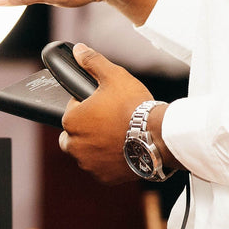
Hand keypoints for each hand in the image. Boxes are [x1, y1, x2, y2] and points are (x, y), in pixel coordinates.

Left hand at [58, 44, 161, 183]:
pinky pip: (101, 168)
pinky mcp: (104, 177)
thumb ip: (92, 62)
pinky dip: (108, 161)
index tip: (104, 104)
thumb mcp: (113, 76)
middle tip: (109, 120)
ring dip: (96, 146)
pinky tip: (123, 149)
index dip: (87, 106)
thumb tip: (78, 50)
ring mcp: (89, 164)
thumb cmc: (133, 106)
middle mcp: (74, 145)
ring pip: (87, 153)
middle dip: (86, 128)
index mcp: (71, 120)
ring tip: (118, 134)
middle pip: (74, 135)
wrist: (157, 136)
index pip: (71, 110)